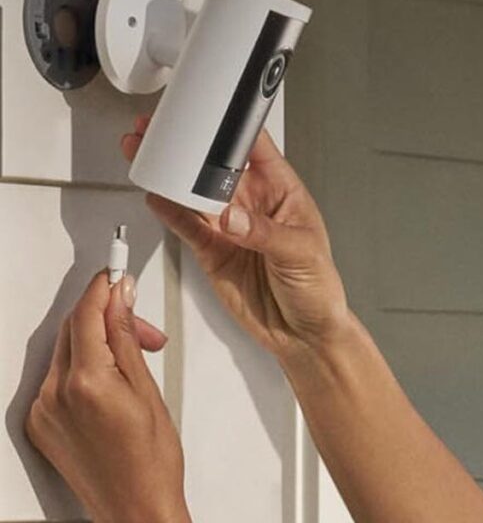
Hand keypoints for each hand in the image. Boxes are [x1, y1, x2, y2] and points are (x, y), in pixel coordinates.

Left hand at [25, 271, 188, 522]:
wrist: (135, 506)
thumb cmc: (152, 460)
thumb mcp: (148, 389)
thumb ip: (127, 339)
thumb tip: (120, 300)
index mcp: (86, 383)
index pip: (87, 314)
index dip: (103, 287)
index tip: (116, 270)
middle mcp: (55, 394)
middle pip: (74, 329)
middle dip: (107, 316)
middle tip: (142, 325)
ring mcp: (44, 410)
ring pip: (67, 352)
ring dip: (97, 343)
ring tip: (135, 359)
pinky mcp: (42, 423)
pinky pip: (59, 377)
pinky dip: (84, 367)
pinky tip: (112, 380)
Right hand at [121, 117, 350, 358]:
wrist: (303, 334)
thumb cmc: (318, 287)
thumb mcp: (301, 253)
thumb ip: (264, 234)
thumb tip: (231, 218)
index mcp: (283, 191)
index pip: (256, 148)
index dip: (232, 127)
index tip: (209, 111)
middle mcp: (253, 203)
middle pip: (216, 165)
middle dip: (189, 147)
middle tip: (162, 131)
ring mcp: (230, 226)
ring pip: (194, 192)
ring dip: (170, 174)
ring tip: (146, 153)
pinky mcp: (212, 250)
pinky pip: (186, 224)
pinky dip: (168, 210)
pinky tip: (154, 194)